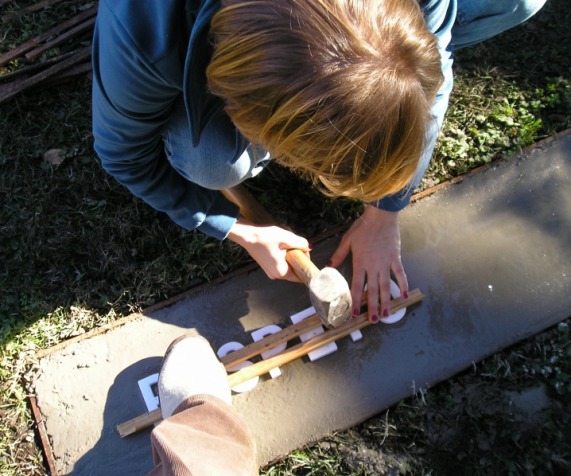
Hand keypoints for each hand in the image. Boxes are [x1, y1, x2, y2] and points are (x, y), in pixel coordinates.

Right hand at [227, 219, 310, 281]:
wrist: (246, 234)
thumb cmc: (265, 237)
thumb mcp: (287, 237)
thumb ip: (301, 243)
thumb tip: (309, 247)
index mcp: (281, 272)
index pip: (301, 275)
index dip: (305, 263)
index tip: (303, 250)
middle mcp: (276, 275)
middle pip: (295, 266)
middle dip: (296, 252)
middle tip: (292, 238)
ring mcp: (270, 271)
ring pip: (288, 261)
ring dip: (289, 249)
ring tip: (284, 235)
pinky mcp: (267, 265)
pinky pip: (280, 260)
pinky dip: (282, 250)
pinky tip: (278, 239)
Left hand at [328, 205, 408, 322]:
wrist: (381, 216)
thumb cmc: (363, 227)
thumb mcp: (347, 240)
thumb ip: (338, 255)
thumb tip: (328, 266)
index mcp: (360, 263)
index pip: (356, 285)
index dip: (355, 300)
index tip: (354, 314)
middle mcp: (373, 266)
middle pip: (372, 290)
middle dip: (372, 307)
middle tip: (372, 321)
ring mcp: (386, 263)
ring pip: (386, 286)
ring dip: (386, 301)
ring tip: (386, 314)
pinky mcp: (396, 258)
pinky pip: (400, 274)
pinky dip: (403, 284)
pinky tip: (404, 295)